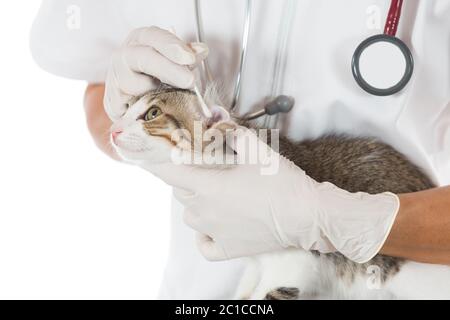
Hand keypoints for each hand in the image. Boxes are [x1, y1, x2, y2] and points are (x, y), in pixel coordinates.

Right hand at [104, 26, 207, 120]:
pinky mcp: (113, 105)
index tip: (191, 58)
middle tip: (189, 80)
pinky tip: (159, 112)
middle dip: (168, 68)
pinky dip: (147, 111)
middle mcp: (123, 57)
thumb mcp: (172, 65)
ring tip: (177, 99)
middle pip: (142, 57)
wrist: (132, 106)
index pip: (152, 36)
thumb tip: (202, 51)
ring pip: (134, 84)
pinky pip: (131, 108)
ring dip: (159, 92)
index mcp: (139, 41)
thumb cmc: (155, 80)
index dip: (171, 45)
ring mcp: (115, 81)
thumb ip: (185, 58)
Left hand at [145, 129, 399, 263]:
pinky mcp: (227, 249)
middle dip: (185, 177)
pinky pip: (204, 243)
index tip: (144, 154)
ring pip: (189, 214)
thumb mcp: (258, 150)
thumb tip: (218, 116)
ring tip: (214, 193)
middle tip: (203, 168)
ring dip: (195, 202)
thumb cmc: (281, 182)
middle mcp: (203, 211)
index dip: (154, 161)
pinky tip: (214, 225)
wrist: (305, 216)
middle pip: (180, 191)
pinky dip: (204, 234)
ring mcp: (214, 232)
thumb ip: (232, 132)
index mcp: (207, 185)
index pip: (168, 171)